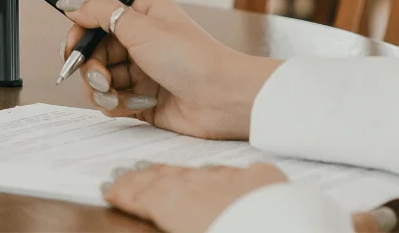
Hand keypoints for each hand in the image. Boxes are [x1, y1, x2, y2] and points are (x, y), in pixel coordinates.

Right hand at [59, 0, 280, 139]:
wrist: (221, 98)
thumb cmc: (190, 58)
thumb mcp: (141, 26)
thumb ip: (101, 13)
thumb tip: (71, 5)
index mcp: (142, 17)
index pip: (96, 21)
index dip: (79, 36)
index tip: (70, 50)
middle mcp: (141, 43)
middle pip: (95, 53)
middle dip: (92, 67)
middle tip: (103, 77)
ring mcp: (142, 72)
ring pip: (100, 80)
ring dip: (103, 89)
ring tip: (118, 95)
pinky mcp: (143, 100)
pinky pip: (113, 102)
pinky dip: (118, 105)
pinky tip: (136, 105)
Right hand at [103, 162, 285, 232]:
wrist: (288, 226)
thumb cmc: (237, 229)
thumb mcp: (188, 227)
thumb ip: (171, 220)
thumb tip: (159, 217)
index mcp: (181, 208)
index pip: (145, 196)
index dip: (125, 190)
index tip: (110, 186)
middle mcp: (203, 189)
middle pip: (166, 181)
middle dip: (143, 177)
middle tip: (125, 174)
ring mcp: (233, 180)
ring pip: (195, 173)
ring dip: (174, 174)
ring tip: (156, 171)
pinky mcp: (262, 178)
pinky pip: (230, 171)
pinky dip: (213, 173)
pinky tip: (207, 172)